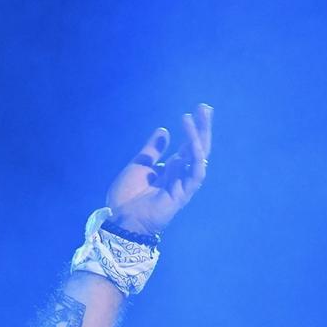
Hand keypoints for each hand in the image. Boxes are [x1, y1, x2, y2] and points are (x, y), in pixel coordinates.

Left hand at [107, 104, 212, 235]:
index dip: (191, 129)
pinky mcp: (184, 194)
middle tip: (205, 108)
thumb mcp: (138, 165)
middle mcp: (179, 174)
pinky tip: (193, 143)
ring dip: (199, 136)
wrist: (121, 218)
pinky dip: (195, 158)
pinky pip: (195, 174)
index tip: (193, 112)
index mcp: (169, 169)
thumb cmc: (126, 196)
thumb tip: (164, 130)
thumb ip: (152, 150)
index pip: (186, 146)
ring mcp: (183, 183)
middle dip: (201, 128)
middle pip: (196, 148)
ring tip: (199, 117)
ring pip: (198, 157)